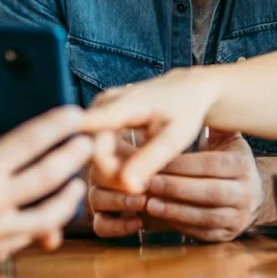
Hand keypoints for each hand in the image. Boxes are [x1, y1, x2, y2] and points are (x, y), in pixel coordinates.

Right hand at [0, 106, 90, 262]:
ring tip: (76, 184)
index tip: (75, 113)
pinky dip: (44, 225)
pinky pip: (28, 237)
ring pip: (49, 216)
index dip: (57, 125)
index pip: (31, 141)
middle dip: (74, 156)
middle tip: (88, 143)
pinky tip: (50, 213)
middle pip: (49, 176)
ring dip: (68, 198)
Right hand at [82, 69, 221, 194]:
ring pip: (90, 151)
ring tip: (139, 181)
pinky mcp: (98, 117)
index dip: (105, 166)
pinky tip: (133, 172)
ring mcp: (97, 110)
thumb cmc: (185, 111)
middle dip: (111, 175)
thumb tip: (127, 186)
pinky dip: (112, 164)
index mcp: (122, 104)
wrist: (186, 88)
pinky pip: (94, 147)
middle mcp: (102, 104)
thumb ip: (150, 160)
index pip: (96, 139)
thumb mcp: (175, 136)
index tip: (129, 186)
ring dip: (111, 171)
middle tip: (139, 189)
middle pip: (90, 150)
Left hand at [92, 131, 263, 242]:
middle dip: (175, 188)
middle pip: (207, 192)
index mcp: (242, 165)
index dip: (181, 165)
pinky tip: (159, 216)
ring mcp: (238, 217)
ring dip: (173, 209)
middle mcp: (246, 192)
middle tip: (148, 182)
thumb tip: (193, 101)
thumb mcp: (225, 140)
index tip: (156, 163)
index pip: (210, 165)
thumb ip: (211, 126)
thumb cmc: (227, 161)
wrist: (249, 194)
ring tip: (149, 201)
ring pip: (204, 215)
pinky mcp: (226, 235)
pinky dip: (179, 224)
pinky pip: (201, 232)